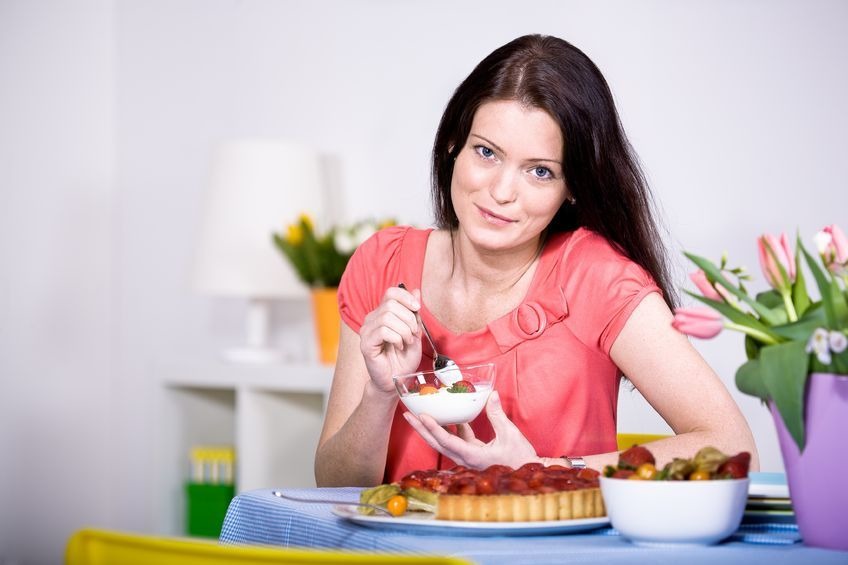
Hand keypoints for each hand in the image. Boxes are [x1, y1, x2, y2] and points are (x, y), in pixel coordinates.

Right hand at [359, 285, 423, 393]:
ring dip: (404, 330)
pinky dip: (397, 338)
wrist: (397, 380)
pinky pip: (383, 331)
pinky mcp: (365, 344)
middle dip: (409, 319)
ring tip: (407, 342)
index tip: (417, 308)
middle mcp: (372, 319)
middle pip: (391, 304)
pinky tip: (399, 347)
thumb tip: (416, 291)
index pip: (391, 293)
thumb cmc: (404, 359)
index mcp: (382, 314)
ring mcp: (366, 331)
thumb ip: (414, 313)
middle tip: (413, 334)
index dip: (406, 297)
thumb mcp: (415, 332)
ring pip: (388, 317)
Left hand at [402, 391, 538, 468]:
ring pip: (444, 441)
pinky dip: (451, 428)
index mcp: (473, 457)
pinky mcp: (472, 453)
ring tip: (419, 413)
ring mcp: (467, 457)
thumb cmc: (520, 458)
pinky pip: (457, 439)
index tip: (422, 417)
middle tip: (408, 414)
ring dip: (432, 428)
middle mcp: (465, 459)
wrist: (527, 473)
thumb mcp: (510, 435)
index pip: (448, 442)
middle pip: (438, 443)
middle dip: (421, 429)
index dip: (433, 429)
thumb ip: (497, 415)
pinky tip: (449, 415)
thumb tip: (491, 395)